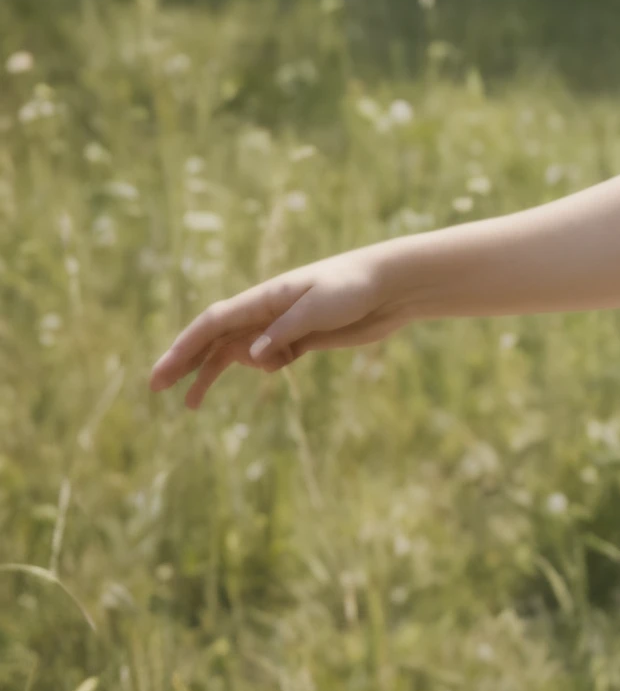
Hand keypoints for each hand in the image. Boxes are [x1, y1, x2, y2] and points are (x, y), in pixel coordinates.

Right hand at [149, 248, 408, 408]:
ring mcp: (283, 325)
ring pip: (237, 351)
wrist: (392, 285)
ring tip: (190, 405)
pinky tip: (277, 366)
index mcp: (264, 297)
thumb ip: (283, 331)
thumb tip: (250, 355)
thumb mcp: (318, 309)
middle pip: (215, 339)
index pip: (213, 323)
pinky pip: (270, 356)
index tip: (162, 374)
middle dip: (184, 363)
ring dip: (212, 373)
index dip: (183, 348)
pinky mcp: (303, 338)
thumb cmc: (354, 288)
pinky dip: (264, 365)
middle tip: (157, 389)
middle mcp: (267, 310)